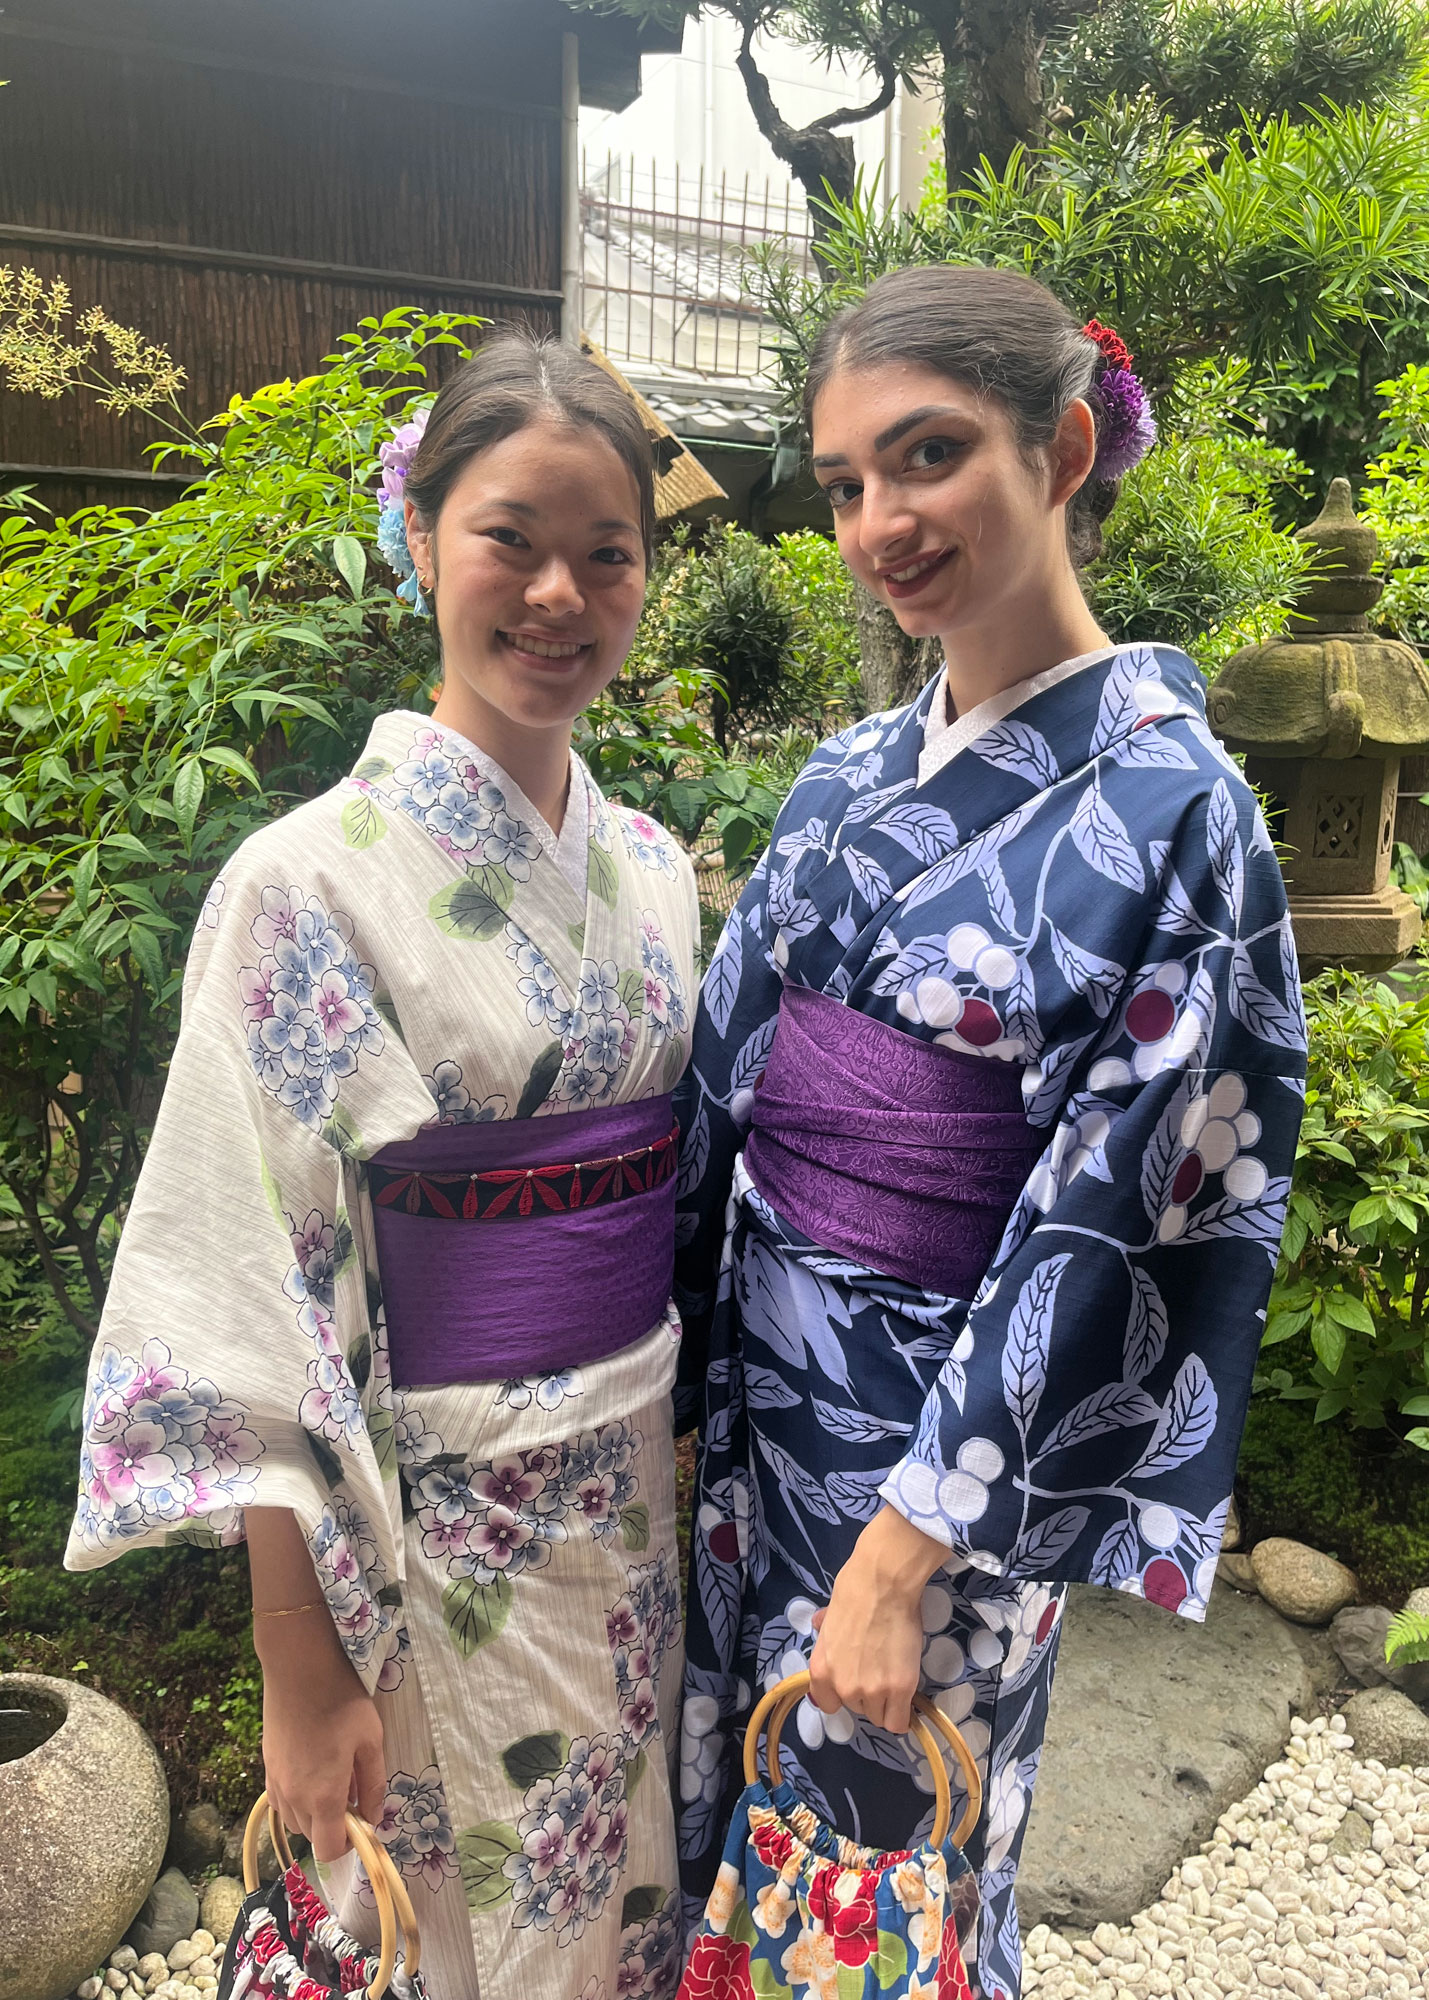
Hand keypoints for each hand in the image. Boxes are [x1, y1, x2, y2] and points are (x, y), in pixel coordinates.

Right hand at [255, 1611, 386, 1863]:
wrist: (299, 1669)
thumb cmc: (342, 1701)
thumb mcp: (371, 1741)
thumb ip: (373, 1786)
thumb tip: (372, 1817)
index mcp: (323, 1797)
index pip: (329, 1851)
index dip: (350, 1845)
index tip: (362, 1820)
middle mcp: (293, 1799)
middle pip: (312, 1838)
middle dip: (334, 1827)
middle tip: (352, 1794)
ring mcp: (275, 1784)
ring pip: (294, 1822)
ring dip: (314, 1815)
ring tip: (332, 1780)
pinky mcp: (266, 1767)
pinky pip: (281, 1802)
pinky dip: (297, 1800)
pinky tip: (311, 1771)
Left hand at [807, 1505, 946, 1734]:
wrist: (883, 1583)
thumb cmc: (855, 1591)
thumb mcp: (829, 1616)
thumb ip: (825, 1634)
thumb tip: (820, 1626)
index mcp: (820, 1670)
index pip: (828, 1705)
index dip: (843, 1694)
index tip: (855, 1681)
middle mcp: (843, 1687)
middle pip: (858, 1709)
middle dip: (868, 1694)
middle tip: (879, 1668)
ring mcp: (872, 1691)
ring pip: (880, 1716)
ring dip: (887, 1701)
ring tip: (895, 1674)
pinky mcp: (900, 1689)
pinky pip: (899, 1721)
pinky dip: (903, 1713)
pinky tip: (905, 1695)